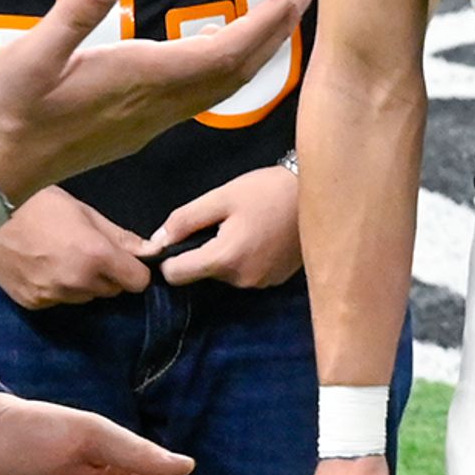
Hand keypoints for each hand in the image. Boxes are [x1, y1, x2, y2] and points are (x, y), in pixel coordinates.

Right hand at [0, 0, 308, 200]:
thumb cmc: (3, 110)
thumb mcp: (28, 55)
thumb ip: (72, 16)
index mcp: (137, 81)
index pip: (220, 54)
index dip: (262, 26)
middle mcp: (153, 105)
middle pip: (232, 73)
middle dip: (272, 36)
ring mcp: (147, 121)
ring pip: (218, 89)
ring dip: (252, 55)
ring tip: (274, 23)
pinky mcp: (135, 128)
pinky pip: (197, 99)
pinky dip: (223, 73)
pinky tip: (218, 57)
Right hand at [0, 186, 155, 307]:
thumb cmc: (37, 203)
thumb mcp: (84, 212)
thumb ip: (119, 236)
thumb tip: (151, 251)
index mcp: (95, 256)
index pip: (137, 282)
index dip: (134, 270)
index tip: (125, 260)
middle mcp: (76, 282)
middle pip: (111, 290)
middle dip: (107, 275)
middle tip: (86, 251)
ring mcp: (52, 296)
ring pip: (84, 297)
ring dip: (82, 283)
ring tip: (60, 256)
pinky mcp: (31, 303)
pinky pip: (57, 300)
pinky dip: (56, 288)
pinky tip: (41, 266)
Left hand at [147, 163, 301, 288]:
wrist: (319, 195)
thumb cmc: (267, 190)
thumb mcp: (221, 196)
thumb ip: (184, 220)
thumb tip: (156, 243)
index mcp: (225, 258)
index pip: (176, 276)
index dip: (170, 258)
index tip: (182, 237)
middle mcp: (241, 280)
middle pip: (202, 273)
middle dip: (205, 250)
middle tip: (225, 222)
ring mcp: (261, 284)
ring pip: (224, 274)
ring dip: (227, 254)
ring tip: (246, 227)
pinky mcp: (275, 282)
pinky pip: (245, 274)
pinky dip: (246, 258)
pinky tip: (261, 237)